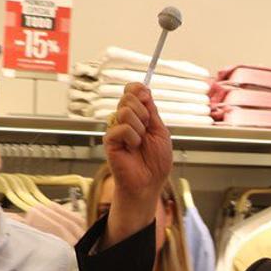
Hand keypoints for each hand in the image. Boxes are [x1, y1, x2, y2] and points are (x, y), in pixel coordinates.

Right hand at [103, 83, 172, 244]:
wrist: (150, 182)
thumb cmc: (156, 161)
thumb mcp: (160, 131)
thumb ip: (152, 111)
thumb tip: (144, 90)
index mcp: (138, 115)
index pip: (132, 91)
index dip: (137, 89)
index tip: (146, 96)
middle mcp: (125, 120)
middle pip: (128, 97)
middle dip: (143, 111)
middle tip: (147, 129)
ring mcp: (116, 129)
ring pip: (124, 111)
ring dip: (139, 127)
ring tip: (140, 142)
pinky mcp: (109, 140)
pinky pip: (120, 128)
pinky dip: (132, 138)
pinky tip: (132, 148)